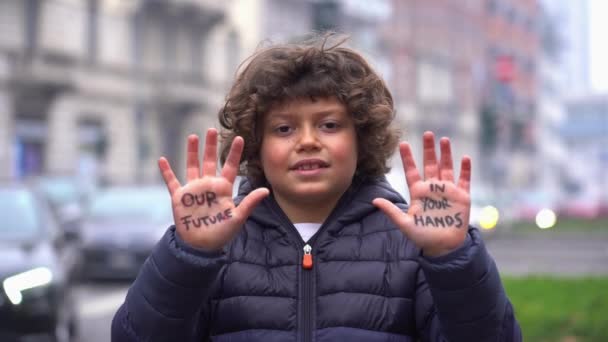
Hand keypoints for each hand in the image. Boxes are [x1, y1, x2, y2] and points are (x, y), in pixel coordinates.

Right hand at [158, 128, 268, 250]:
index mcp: (223, 189)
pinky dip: (166, 171)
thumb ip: (249, 202)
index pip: (231, 167)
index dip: (235, 153)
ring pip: (192, 166)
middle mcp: (208, 185)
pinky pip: (171, 181)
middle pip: (210, 161)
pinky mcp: (180, 197)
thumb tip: (266, 190)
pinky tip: (162, 159)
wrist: (201, 246)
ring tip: (193, 136)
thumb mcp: (237, 217)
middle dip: (211, 146)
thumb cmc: (222, 233)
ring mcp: (193, 190)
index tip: (240, 138)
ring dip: (192, 152)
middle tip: (212, 130)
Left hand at [373, 131, 470, 256]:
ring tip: (444, 140)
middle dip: (429, 149)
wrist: (443, 247)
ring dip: (446, 154)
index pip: (412, 171)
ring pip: (446, 168)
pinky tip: (464, 158)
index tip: (403, 144)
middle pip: (430, 164)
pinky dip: (465, 169)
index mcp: (418, 192)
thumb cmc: (422, 236)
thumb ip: (391, 211)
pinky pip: (464, 180)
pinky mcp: (462, 197)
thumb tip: (374, 201)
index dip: (408, 158)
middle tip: (428, 133)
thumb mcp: (404, 223)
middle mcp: (432, 188)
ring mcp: (448, 191)